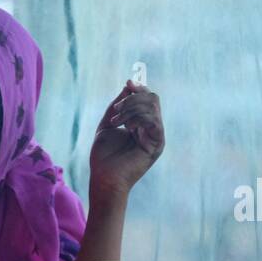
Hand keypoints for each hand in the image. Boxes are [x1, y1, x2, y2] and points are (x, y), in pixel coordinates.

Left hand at [89, 81, 164, 197]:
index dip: (139, 88)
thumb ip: (117, 105)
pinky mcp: (158, 144)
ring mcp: (156, 136)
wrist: (103, 178)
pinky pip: (154, 120)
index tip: (127, 83)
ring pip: (152, 106)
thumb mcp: (107, 124)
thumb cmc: (103, 156)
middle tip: (116, 109)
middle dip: (133, 98)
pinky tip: (127, 127)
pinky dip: (139, 118)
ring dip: (131, 109)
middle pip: (152, 99)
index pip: (147, 99)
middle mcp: (151, 129)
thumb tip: (129, 85)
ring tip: (116, 122)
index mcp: (141, 125)